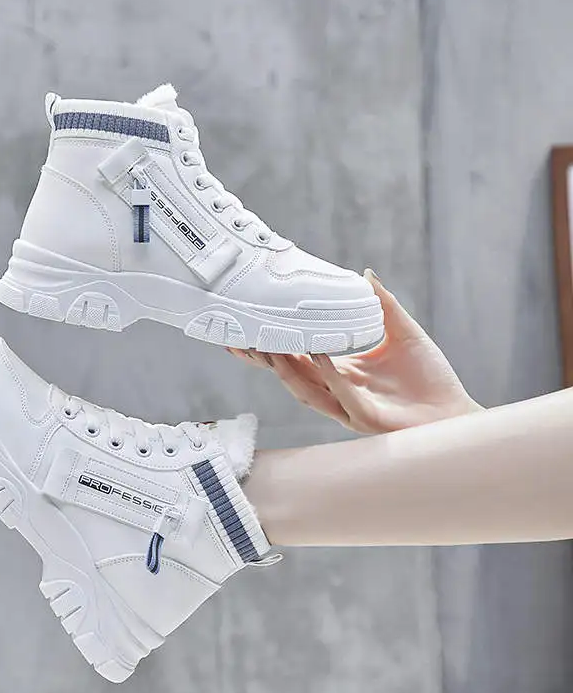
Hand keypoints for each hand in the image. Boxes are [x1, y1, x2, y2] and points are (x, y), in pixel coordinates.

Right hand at [228, 270, 481, 433]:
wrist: (454, 413)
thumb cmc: (431, 379)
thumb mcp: (404, 333)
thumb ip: (382, 306)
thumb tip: (364, 275)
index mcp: (341, 372)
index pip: (298, 357)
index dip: (272, 344)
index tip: (248, 327)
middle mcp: (337, 391)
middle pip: (290, 375)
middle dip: (264, 359)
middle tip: (239, 340)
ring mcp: (348, 407)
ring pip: (307, 390)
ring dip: (286, 371)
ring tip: (268, 347)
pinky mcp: (366, 418)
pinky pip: (342, 395)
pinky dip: (329, 374)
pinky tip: (319, 355)